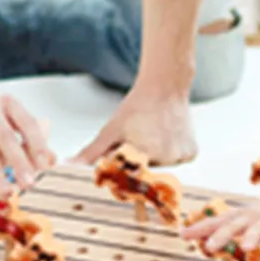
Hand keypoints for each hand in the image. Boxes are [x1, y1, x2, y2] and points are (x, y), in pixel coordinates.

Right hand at [0, 92, 54, 196]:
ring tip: (8, 194)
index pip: (27, 123)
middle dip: (19, 163)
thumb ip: (30, 143)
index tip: (47, 166)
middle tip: (29, 184)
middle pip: (5, 137)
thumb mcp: (8, 128)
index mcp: (7, 103)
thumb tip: (53, 160)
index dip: (38, 145)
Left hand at [72, 88, 195, 165]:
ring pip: (161, 167)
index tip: (126, 147)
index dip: (124, 163)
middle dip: (138, 159)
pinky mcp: (191, 153)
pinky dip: (171, 152)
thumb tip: (68, 166)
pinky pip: (177, 161)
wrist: (166, 86)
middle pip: (144, 171)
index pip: (127, 174)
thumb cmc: (136, 107)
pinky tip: (167, 134)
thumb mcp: (111, 131)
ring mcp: (180, 157)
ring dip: (154, 156)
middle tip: (141, 135)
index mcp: (143, 154)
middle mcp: (165, 159)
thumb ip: (91, 153)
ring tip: (154, 132)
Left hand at [181, 190, 259, 253]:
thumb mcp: (239, 220)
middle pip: (242, 224)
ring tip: (258, 248)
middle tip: (210, 248)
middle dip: (226, 234)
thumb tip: (181, 233)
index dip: (204, 229)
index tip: (183, 235)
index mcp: (246, 216)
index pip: (221, 221)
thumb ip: (213, 228)